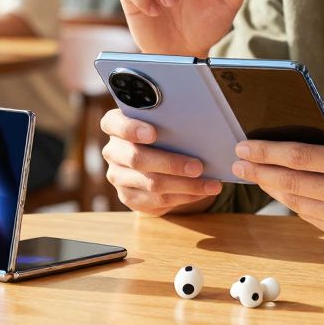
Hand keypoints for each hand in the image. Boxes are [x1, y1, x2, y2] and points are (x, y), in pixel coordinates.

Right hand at [99, 108, 222, 215]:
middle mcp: (113, 151)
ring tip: (210, 184)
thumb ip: (172, 123)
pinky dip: (183, 197)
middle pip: (136, 158)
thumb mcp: (165, 123)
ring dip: (185, 185)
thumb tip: (200, 130)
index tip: (153, 133)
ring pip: (151, 184)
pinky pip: (157, 201)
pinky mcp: (129, 197)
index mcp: (115, 125)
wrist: (158, 161)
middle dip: (171, 163)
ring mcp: (118, 176)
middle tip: (198, 167)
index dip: (131, 129)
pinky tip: (201, 193)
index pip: (113, 124)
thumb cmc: (165, 134)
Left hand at [233, 99, 323, 246]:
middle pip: (292, 182)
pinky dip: (295, 204)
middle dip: (259, 172)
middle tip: (237, 164)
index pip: (301, 157)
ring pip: (298, 204)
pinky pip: (312, 219)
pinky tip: (284, 191)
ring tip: (256, 176)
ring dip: (272, 189)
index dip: (268, 152)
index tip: (245, 147)